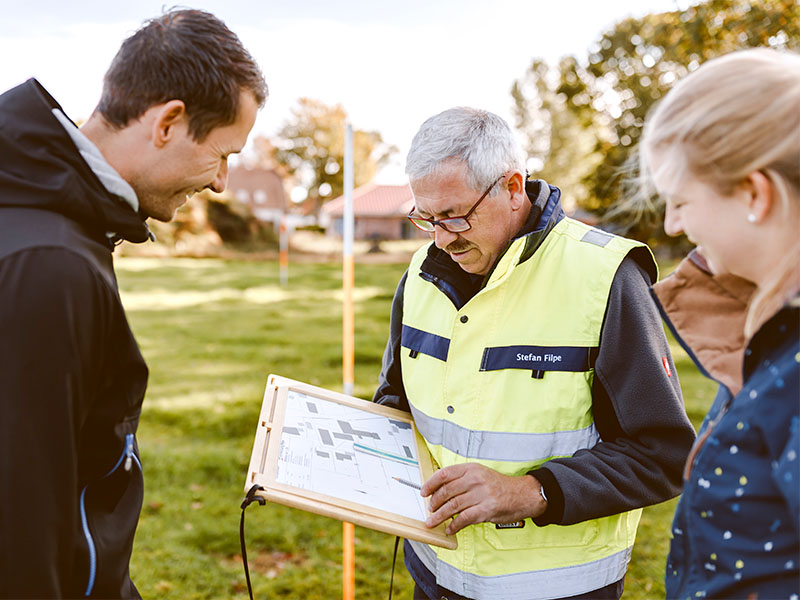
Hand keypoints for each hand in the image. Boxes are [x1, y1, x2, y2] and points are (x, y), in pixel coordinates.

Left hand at [421, 463, 546, 534]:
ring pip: (452, 506)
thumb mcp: (481, 474)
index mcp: (471, 469)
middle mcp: (475, 480)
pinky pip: (464, 518)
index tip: (423, 492)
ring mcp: (481, 494)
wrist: (523, 494)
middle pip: (446, 491)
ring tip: (432, 522)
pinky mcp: (486, 510)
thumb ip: (462, 479)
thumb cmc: (500, 486)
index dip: (431, 483)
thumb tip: (440, 490)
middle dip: (434, 502)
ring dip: (439, 516)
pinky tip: (450, 529)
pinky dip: (454, 525)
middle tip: (429, 509)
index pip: (444, 474)